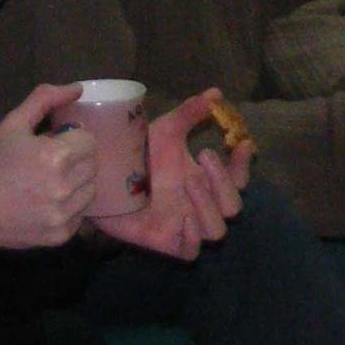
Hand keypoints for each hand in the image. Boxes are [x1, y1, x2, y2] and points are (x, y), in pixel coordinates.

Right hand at [0, 83, 94, 252]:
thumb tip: (78, 88)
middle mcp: (66, 187)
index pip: (89, 140)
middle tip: (50, 162)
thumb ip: (44, 100)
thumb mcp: (10, 125)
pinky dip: (70, 206)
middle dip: (76, 159)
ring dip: (77, 182)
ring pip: (90, 189)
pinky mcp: (62, 235)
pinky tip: (47, 202)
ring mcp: (65, 214)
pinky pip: (81, 214)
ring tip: (49, 182)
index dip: (72, 138)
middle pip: (93, 164)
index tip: (54, 143)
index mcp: (57, 157)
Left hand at [96, 88, 252, 260]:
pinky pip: (191, 251)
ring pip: (217, 230)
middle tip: (204, 157)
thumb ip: (188, 114)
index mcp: (204, 180)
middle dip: (224, 182)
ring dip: (208, 206)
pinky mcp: (166, 243)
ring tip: (188, 183)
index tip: (241, 143)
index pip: (238, 179)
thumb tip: (215, 93)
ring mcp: (184, 226)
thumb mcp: (164, 132)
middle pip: (234, 207)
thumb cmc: (135, 157)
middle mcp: (199, 205)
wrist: (100, 182)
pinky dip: (191, 235)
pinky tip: (180, 217)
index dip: (245, 165)